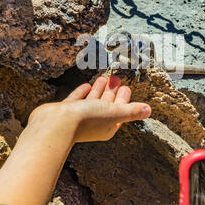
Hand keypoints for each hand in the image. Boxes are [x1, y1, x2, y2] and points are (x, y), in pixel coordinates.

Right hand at [28, 76, 150, 142]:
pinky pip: (77, 100)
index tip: (126, 86)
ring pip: (92, 101)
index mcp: (107, 126)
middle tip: (116, 77)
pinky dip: (83, 93)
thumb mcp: (114, 113)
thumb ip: (130, 111)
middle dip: (112, 92)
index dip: (124, 99)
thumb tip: (149, 111)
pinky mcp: (66, 111)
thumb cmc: (87, 120)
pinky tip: (86, 85)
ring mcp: (79, 117)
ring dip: (99, 90)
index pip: (119, 111)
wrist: (56, 124)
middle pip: (106, 105)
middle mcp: (94, 123)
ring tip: (104, 77)